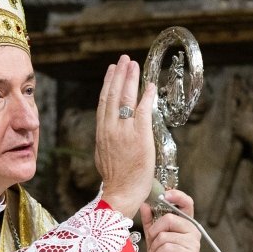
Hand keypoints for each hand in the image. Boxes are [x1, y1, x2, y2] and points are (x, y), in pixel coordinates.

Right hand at [95, 54, 156, 218]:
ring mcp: (125, 131)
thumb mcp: (103, 156)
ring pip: (126, 98)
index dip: (108, 84)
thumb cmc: (116, 180)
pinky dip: (147, 96)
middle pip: (113, 95)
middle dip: (119, 75)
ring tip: (133, 65)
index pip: (104, 103)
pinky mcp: (140, 135)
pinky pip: (144, 110)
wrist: (122, 192)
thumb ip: (106, 141)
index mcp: (102, 133)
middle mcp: (111, 128)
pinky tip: (150, 86)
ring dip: (131, 79)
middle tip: (123, 60)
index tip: (112, 71)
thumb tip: (107, 134)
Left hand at [140, 189, 198, 251]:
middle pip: (168, 219)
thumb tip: (146, 204)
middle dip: (154, 232)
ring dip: (154, 249)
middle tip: (152, 246)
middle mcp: (193, 233)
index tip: (164, 195)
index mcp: (186, 226)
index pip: (187, 203)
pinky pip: (166, 247)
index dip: (177, 196)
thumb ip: (151, 222)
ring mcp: (193, 245)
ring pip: (165, 235)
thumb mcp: (154, 240)